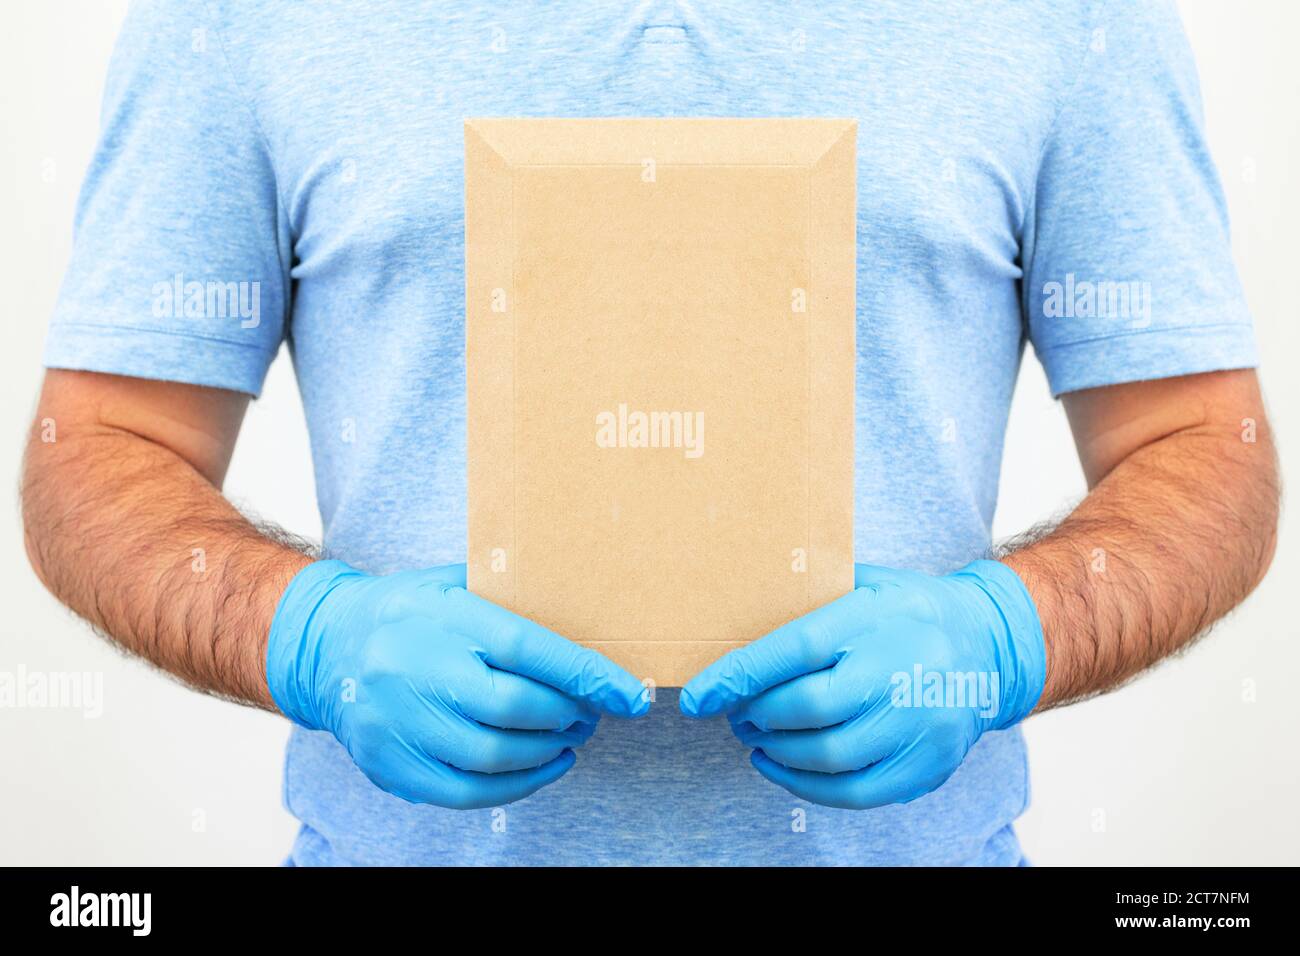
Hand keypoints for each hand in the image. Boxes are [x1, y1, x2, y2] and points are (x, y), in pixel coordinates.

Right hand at [266, 561, 648, 808]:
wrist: (325, 646)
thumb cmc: (409, 611)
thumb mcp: (455, 582)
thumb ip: (514, 596)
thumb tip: (594, 615)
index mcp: (440, 617)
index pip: (526, 648)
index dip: (585, 674)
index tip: (629, 693)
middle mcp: (415, 670)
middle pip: (514, 707)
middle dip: (568, 714)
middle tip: (593, 711)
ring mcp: (399, 723)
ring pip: (494, 756)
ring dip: (548, 752)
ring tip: (572, 735)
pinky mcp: (391, 765)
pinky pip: (466, 791)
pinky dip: (517, 786)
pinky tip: (544, 765)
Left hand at [680, 561, 1044, 808]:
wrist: (990, 644)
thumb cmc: (908, 610)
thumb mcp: (865, 581)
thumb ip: (808, 594)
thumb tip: (730, 606)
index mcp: (876, 618)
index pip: (797, 649)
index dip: (741, 675)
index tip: (697, 695)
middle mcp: (901, 671)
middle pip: (809, 708)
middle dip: (756, 715)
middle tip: (734, 712)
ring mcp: (918, 723)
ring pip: (828, 756)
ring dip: (776, 751)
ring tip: (754, 736)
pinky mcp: (927, 765)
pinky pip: (854, 791)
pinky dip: (805, 786)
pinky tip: (779, 766)